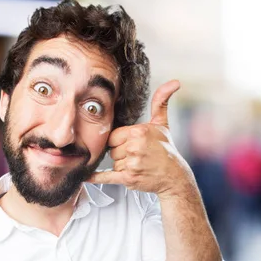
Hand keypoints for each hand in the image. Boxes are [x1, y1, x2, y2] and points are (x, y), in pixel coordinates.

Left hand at [88, 80, 193, 196]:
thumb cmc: (166, 149)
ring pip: (113, 163)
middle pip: (112, 150)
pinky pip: (107, 177)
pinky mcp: (129, 178)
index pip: (114, 136)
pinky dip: (96, 177)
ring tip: (138, 166)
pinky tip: (86, 177)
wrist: (174, 176)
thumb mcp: (162, 123)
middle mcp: (135, 146)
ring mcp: (132, 163)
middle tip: (138, 156)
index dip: (121, 141)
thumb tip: (174, 82)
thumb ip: (161, 101)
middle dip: (122, 154)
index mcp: (138, 131)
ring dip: (122, 166)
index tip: (133, 145)